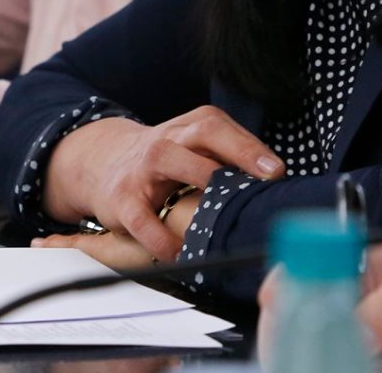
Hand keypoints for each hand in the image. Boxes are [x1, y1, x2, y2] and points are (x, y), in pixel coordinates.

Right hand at [44, 107, 281, 263]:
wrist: (104, 163)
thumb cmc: (166, 161)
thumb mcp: (194, 151)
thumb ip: (228, 161)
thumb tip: (275, 186)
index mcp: (191, 129)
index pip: (223, 128)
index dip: (251, 148)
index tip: (277, 171)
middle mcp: (169, 140)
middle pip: (204, 134)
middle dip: (238, 151)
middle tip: (265, 177)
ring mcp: (144, 168)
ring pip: (169, 158)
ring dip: (199, 176)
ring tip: (225, 201)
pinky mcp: (124, 200)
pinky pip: (142, 218)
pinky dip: (160, 237)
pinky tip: (179, 253)